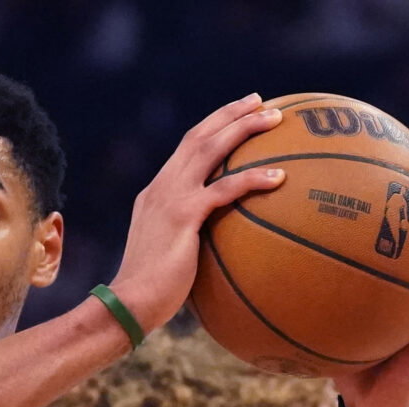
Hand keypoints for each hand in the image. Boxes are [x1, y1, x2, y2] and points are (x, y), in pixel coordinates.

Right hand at [108, 94, 286, 333]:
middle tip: (260, 101)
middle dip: (231, 114)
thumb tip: (218, 250)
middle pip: (199, 137)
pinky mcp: (183, 215)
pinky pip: (225, 189)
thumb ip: (187, 241)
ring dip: (245, 128)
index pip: (186, 149)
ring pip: (212, 149)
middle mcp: (161, 187)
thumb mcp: (168, 256)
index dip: (212, 127)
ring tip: (276, 118)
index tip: (238, 115)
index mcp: (156, 194)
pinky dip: (253, 178)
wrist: (129, 302)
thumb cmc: (151, 293)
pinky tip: (279, 177)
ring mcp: (170, 198)